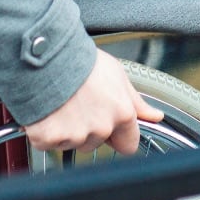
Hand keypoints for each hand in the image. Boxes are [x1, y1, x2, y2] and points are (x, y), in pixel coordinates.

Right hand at [24, 49, 163, 155]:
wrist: (46, 54)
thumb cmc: (80, 60)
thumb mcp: (117, 74)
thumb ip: (136, 102)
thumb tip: (154, 116)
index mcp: (121, 114)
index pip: (128, 145)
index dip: (119, 136)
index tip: (109, 127)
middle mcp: (100, 128)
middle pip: (96, 143)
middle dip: (88, 129)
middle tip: (78, 104)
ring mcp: (74, 135)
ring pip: (72, 143)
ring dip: (65, 130)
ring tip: (61, 103)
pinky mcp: (48, 138)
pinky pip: (47, 142)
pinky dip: (44, 130)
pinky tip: (46, 110)